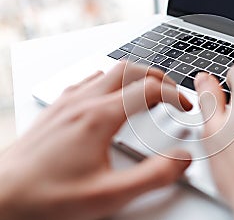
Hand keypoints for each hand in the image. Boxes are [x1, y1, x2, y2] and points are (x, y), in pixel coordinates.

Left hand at [0, 62, 191, 219]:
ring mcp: (69, 102)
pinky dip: (109, 82)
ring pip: (109, 71)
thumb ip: (153, 176)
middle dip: (158, 77)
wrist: (3, 196)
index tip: (184, 106)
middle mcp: (84, 102)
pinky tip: (110, 98)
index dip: (174, 94)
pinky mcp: (58, 108)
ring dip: (134, 76)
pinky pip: (89, 81)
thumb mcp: (110, 195)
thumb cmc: (48, 196)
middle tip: (171, 92)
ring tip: (147, 92)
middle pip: (131, 70)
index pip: (149, 90)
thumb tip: (181, 159)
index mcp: (100, 117)